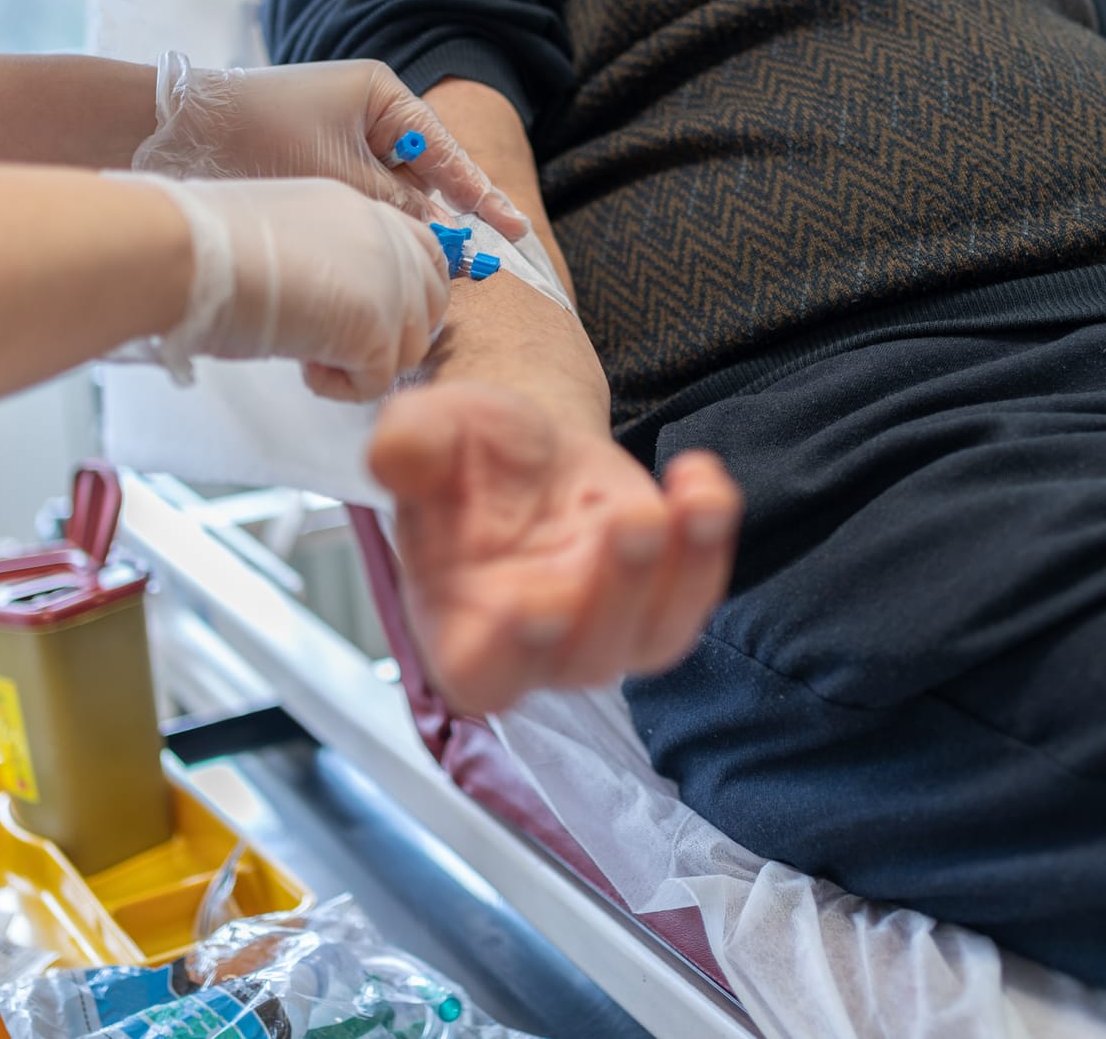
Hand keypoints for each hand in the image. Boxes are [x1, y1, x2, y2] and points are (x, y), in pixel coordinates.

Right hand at [123, 175, 449, 399]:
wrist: (190, 253)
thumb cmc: (207, 244)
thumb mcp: (282, 233)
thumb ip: (325, 256)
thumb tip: (330, 298)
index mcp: (361, 209)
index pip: (422, 251)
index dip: (404, 291)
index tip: (364, 314)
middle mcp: (388, 239)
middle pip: (431, 303)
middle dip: (391, 332)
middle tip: (332, 339)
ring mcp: (391, 283)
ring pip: (411, 347)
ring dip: (362, 361)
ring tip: (306, 349)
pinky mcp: (378, 329)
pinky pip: (379, 381)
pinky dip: (341, 386)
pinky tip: (302, 365)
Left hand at [132, 55, 529, 239]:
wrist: (176, 131)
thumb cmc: (260, 137)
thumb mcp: (340, 175)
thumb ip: (396, 205)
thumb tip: (437, 240)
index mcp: (382, 96)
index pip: (447, 153)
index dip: (481, 196)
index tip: (514, 230)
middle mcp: (367, 113)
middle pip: (422, 177)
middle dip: (438, 221)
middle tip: (464, 267)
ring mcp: (340, 138)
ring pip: (390, 194)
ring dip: (398, 228)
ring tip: (414, 268)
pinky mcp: (314, 163)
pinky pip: (359, 199)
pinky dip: (367, 225)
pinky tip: (370, 256)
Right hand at [368, 383, 741, 714]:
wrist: (522, 450)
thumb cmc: (464, 459)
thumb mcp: (427, 433)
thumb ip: (408, 446)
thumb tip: (394, 454)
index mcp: (457, 629)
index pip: (483, 671)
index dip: (508, 648)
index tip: (531, 601)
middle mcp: (535, 651)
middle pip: (584, 654)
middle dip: (614, 589)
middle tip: (628, 518)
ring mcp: (605, 635)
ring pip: (652, 634)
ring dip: (680, 569)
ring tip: (685, 499)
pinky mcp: (659, 605)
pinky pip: (696, 591)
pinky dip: (710, 540)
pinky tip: (698, 478)